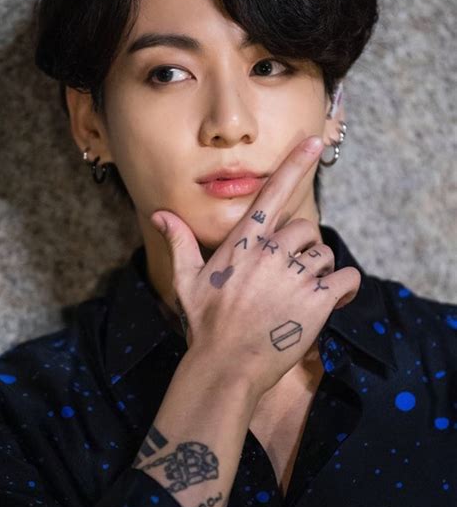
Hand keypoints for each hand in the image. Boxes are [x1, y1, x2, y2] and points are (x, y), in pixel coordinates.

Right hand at [150, 136, 360, 395]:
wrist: (226, 365)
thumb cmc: (206, 323)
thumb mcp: (186, 280)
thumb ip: (179, 241)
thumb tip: (160, 213)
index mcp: (245, 243)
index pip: (272, 193)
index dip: (295, 164)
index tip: (314, 141)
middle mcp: (272, 252)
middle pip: (306, 228)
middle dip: (303, 248)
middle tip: (290, 274)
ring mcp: (295, 275)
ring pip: (325, 254)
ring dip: (320, 270)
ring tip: (302, 294)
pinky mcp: (317, 301)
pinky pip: (346, 278)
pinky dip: (344, 287)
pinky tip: (332, 300)